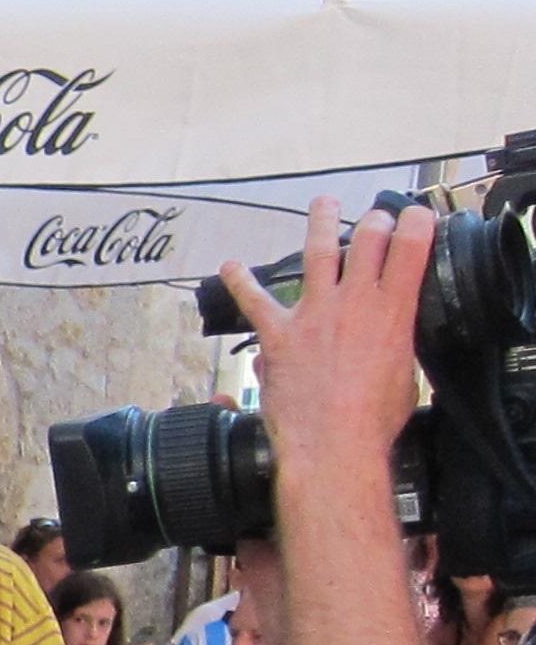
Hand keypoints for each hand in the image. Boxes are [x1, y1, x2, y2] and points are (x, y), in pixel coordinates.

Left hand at [221, 198, 437, 496]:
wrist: (334, 442)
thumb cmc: (373, 419)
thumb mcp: (402, 376)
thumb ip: (389, 349)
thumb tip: (373, 346)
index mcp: (394, 313)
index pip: (410, 250)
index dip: (414, 224)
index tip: (414, 215)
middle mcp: (355, 303)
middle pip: (367, 242)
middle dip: (374, 223)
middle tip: (376, 218)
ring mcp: (315, 314)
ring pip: (317, 252)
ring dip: (320, 223)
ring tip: (323, 203)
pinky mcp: (279, 333)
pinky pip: (255, 300)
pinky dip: (240, 281)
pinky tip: (230, 266)